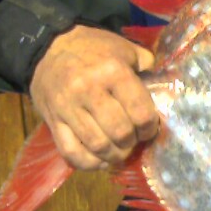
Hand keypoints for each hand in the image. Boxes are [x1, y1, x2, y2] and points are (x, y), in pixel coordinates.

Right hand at [29, 25, 157, 169]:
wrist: (48, 46)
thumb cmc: (93, 48)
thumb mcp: (124, 48)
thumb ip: (146, 64)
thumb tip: (162, 84)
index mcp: (113, 72)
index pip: (140, 112)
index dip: (149, 127)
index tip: (148, 128)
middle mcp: (89, 90)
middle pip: (120, 133)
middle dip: (132, 142)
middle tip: (133, 139)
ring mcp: (68, 108)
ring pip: (97, 146)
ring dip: (114, 155)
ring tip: (120, 151)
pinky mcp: (52, 121)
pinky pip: (71, 152)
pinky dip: (89, 163)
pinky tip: (100, 160)